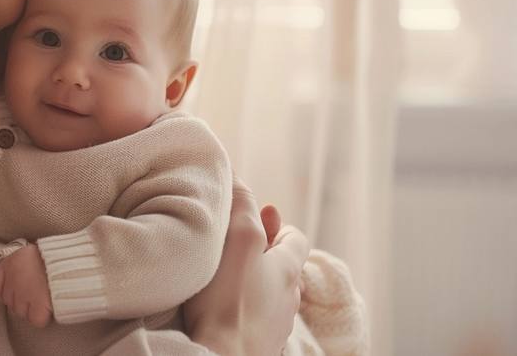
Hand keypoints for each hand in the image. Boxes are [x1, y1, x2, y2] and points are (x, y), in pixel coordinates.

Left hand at [0, 243, 53, 327]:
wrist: (69, 260)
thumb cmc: (53, 253)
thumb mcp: (31, 251)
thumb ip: (21, 262)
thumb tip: (22, 269)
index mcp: (9, 263)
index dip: (5, 290)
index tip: (16, 288)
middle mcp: (12, 280)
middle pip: (10, 301)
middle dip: (21, 299)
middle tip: (36, 291)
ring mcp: (23, 296)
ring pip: (21, 312)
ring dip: (31, 309)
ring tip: (45, 297)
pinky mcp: (37, 308)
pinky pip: (35, 320)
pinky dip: (42, 317)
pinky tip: (49, 308)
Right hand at [183, 176, 307, 355]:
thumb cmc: (230, 301)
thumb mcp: (237, 239)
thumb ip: (241, 206)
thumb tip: (239, 176)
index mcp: (288, 268)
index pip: (295, 237)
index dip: (275, 226)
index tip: (254, 223)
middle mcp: (289, 297)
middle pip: (280, 266)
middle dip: (258, 253)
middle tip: (232, 246)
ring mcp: (276, 325)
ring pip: (267, 294)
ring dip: (250, 282)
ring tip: (222, 278)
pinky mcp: (259, 344)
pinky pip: (254, 318)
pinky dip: (242, 308)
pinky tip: (221, 308)